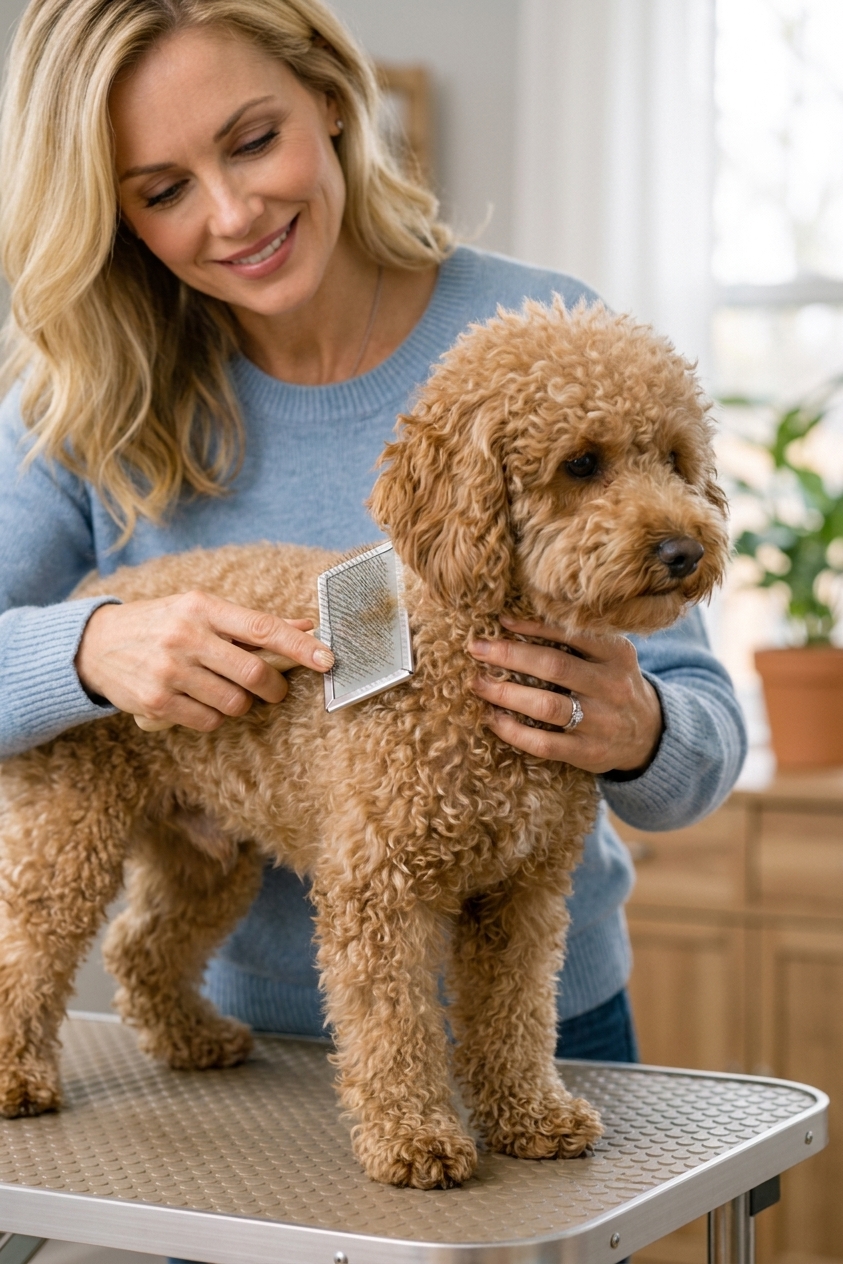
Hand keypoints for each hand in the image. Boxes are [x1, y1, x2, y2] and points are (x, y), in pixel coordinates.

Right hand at [75, 592, 333, 732]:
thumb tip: (306, 625)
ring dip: (241, 704)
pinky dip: (213, 717)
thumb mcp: (201, 610)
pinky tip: (200, 702)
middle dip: (274, 688)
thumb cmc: (162, 624)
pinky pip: (208, 721)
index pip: (262, 627)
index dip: (300, 646)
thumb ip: (251, 623)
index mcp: (202, 607)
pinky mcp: (156, 701)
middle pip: (254, 674)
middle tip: (274, 690)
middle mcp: (186, 636)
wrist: (97, 644)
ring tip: (224, 691)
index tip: (327, 658)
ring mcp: (170, 671)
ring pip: (234, 703)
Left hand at [469, 617, 662, 774]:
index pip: (572, 634)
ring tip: (479, 683)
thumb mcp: (610, 657)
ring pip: (546, 706)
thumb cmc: (613, 685)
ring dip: (506, 693)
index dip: (534, 627)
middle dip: (510, 655)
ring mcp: (600, 722)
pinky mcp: (588, 752)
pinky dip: (513, 731)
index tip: (501, 621)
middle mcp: (611, 686)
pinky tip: (493, 718)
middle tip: (477, 648)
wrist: (649, 734)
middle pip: (554, 666)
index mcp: (617, 655)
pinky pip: (544, 743)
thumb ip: (577, 641)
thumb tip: (514, 622)